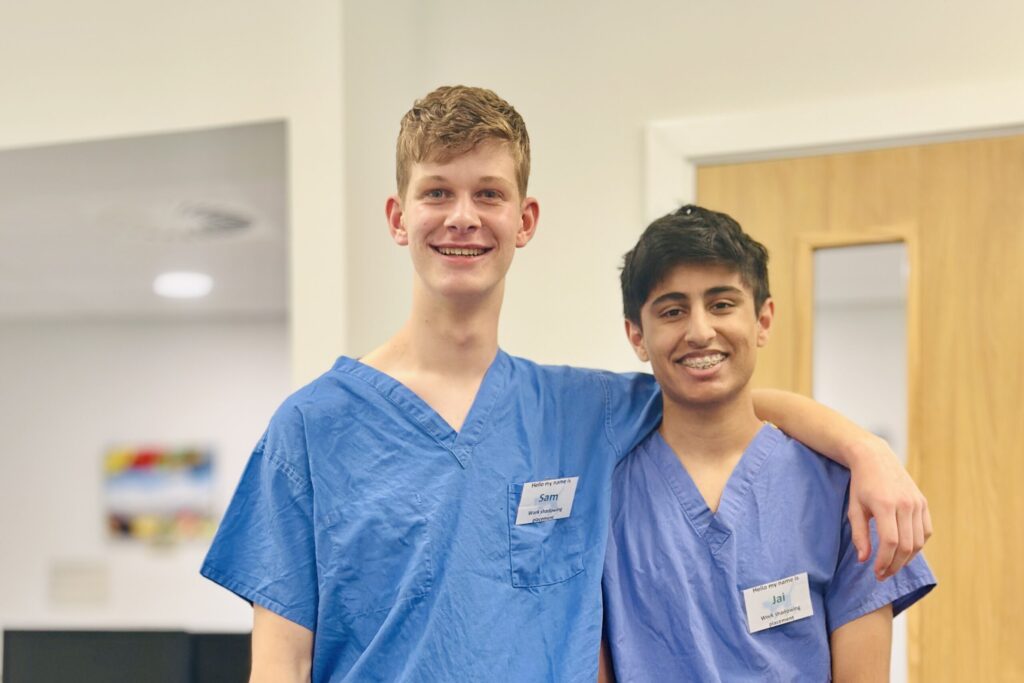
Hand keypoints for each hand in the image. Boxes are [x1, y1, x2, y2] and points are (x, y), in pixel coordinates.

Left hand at [847, 435, 931, 579]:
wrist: (875, 458)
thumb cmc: (861, 484)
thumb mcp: (854, 508)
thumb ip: (859, 535)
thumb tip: (864, 560)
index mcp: (885, 505)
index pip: (890, 542)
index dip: (884, 562)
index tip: (876, 572)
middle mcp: (905, 504)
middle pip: (906, 546)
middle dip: (895, 565)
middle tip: (883, 575)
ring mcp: (917, 503)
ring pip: (919, 542)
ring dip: (907, 559)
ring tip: (893, 566)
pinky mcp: (923, 503)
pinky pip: (926, 531)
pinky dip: (917, 545)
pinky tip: (904, 551)